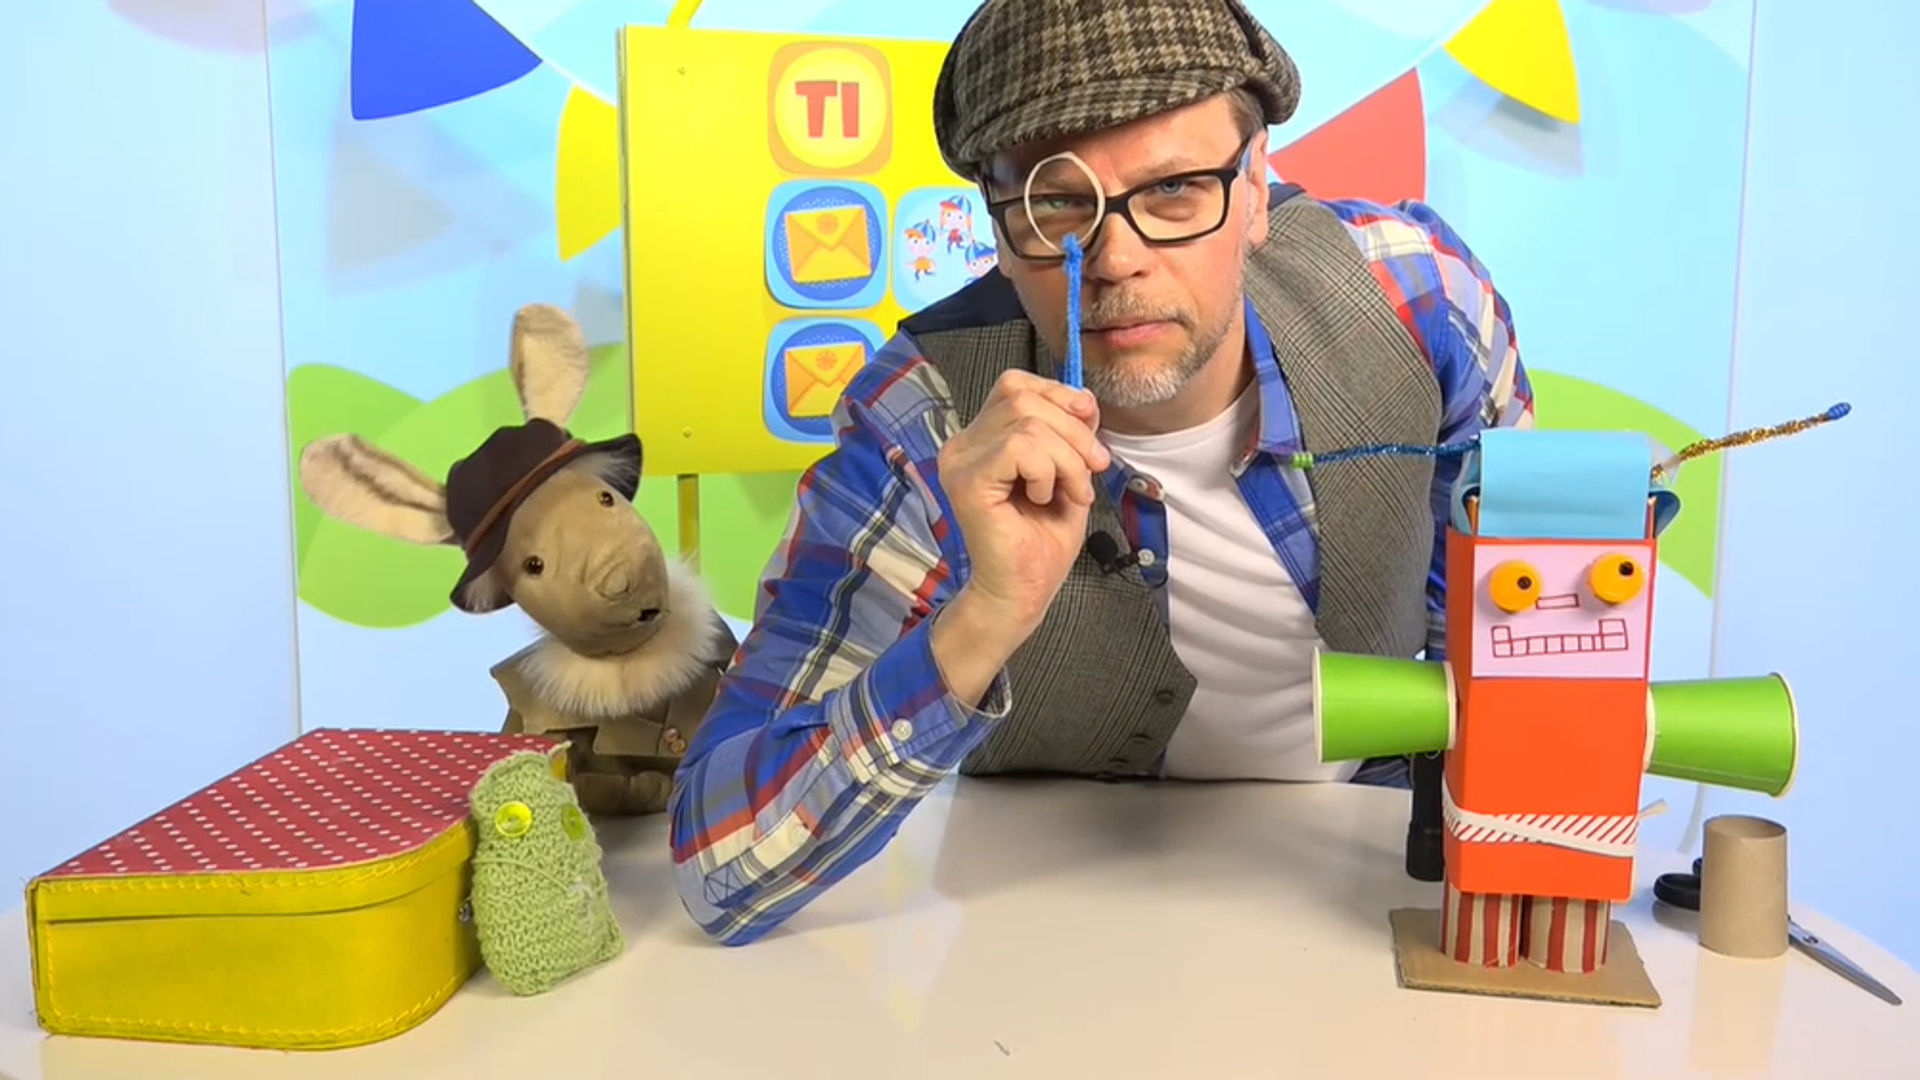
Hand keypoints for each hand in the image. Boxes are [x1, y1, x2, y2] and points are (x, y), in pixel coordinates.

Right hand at [936, 371, 1109, 638]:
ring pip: (1028, 422)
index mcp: (980, 437)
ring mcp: (959, 462)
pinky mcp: (967, 483)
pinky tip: (1043, 499)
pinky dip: (1047, 471)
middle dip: (1073, 432)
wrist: (1024, 592)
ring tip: (1071, 493)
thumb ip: (1071, 431)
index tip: (1088, 427)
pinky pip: (1020, 447)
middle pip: (1024, 398)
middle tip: (1091, 473)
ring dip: (1068, 459)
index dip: (1057, 395)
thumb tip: (1084, 399)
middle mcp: (962, 444)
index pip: (1015, 384)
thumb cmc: (1042, 539)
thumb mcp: (1069, 470)